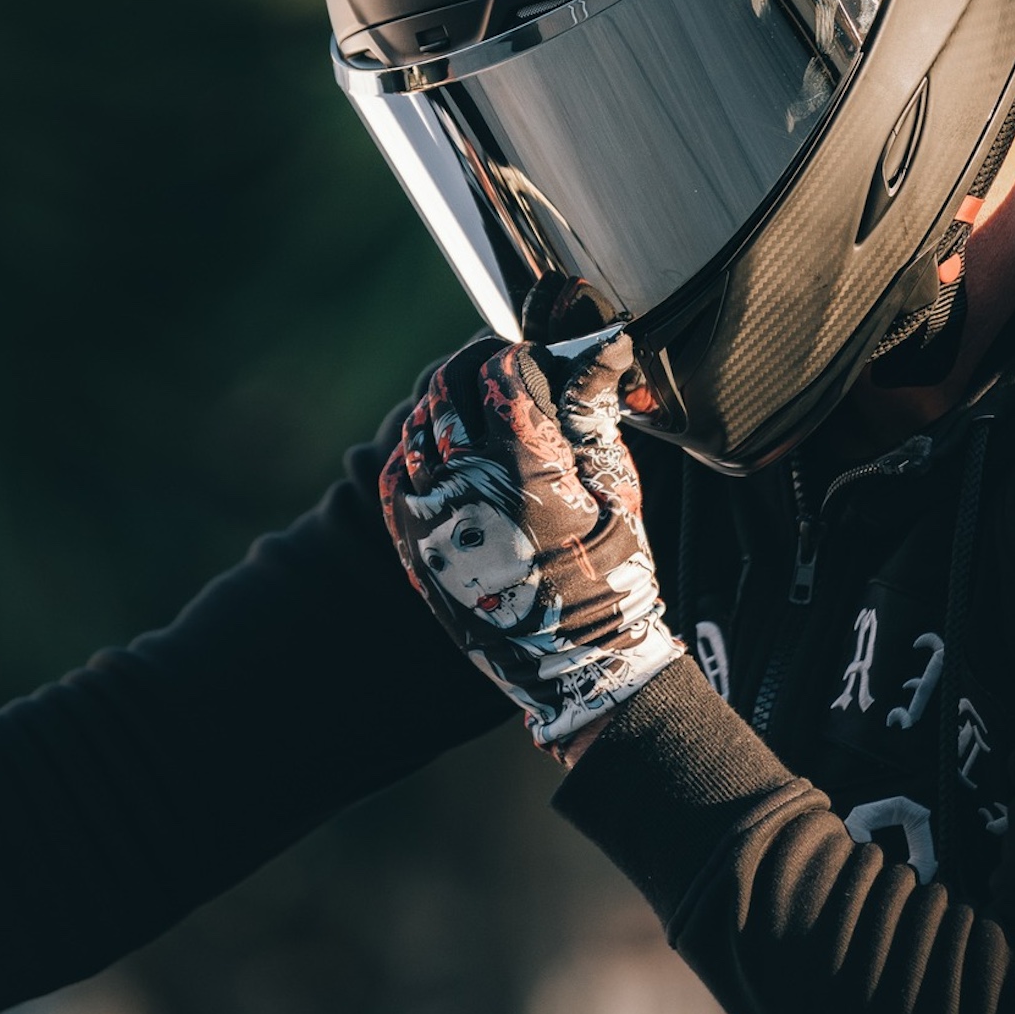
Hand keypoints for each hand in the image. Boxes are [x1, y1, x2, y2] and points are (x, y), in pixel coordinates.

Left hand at [380, 330, 681, 754]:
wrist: (574, 662)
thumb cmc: (610, 574)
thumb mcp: (618, 487)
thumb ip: (592, 413)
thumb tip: (596, 351)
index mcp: (524, 467)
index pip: (499, 374)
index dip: (517, 357)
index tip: (533, 359)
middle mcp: (466, 485)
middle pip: (447, 390)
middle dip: (475, 371)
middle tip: (500, 373)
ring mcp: (431, 516)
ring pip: (418, 428)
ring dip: (445, 407)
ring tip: (475, 411)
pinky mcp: (412, 544)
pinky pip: (396, 475)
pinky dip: (417, 451)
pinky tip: (444, 451)